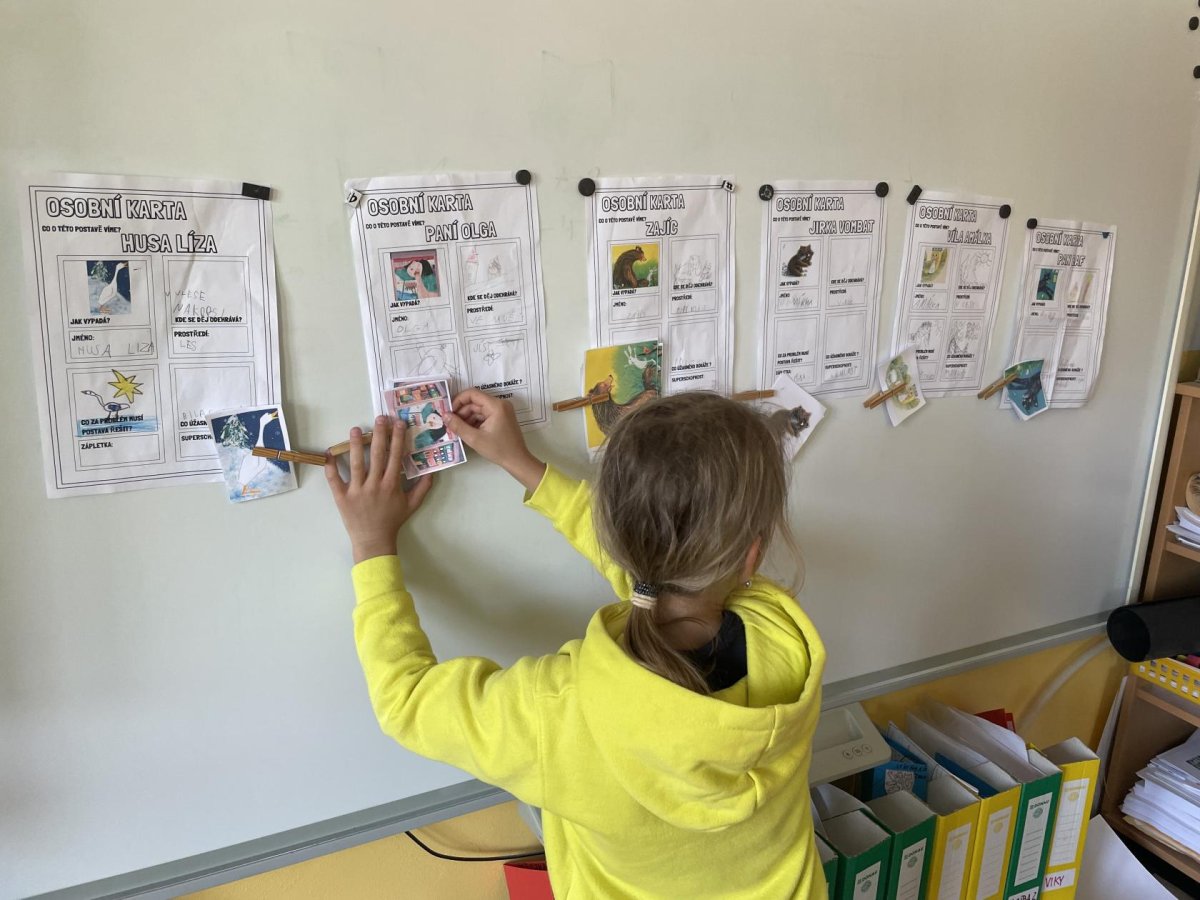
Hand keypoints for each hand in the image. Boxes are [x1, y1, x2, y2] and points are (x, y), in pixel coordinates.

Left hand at [326, 415, 433, 562]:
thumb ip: (423, 487)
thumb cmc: (393, 521)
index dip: (397, 438)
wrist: (374, 541)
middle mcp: (374, 484)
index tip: (398, 423)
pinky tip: (329, 452)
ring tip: (355, 429)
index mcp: (391, 484)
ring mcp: (357, 490)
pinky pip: (334, 479)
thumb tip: (432, 471)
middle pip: (377, 454)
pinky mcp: (342, 496)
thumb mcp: (412, 505)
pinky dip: (331, 466)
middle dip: (379, 434)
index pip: (395, 456)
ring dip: (355, 444)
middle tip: (380, 418)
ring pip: (355, 463)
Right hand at [446, 389, 544, 491]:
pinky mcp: (501, 418)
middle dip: (461, 412)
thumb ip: (458, 426)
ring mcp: (501, 411)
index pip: (472, 394)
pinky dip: (475, 422)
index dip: (458, 401)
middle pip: (475, 402)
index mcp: (495, 405)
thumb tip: (444, 415)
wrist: (517, 461)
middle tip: (451, 424)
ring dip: (467, 418)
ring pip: (478, 409)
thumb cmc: (498, 449)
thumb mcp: (474, 439)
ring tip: (458, 430)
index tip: (449, 412)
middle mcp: (499, 404)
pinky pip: (484, 415)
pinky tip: (468, 432)